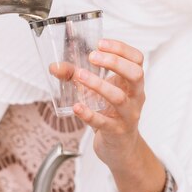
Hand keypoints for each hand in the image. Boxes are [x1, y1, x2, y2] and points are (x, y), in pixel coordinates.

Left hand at [70, 39, 145, 170]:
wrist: (120, 148)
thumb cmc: (110, 113)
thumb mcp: (97, 91)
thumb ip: (75, 76)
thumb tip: (55, 67)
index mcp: (132, 82)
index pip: (136, 59)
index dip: (121, 48)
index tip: (100, 44)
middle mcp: (135, 97)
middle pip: (136, 74)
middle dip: (115, 62)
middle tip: (92, 56)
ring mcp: (127, 115)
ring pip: (119, 97)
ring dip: (98, 85)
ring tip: (80, 76)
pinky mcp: (116, 132)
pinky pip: (104, 122)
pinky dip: (89, 114)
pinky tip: (77, 107)